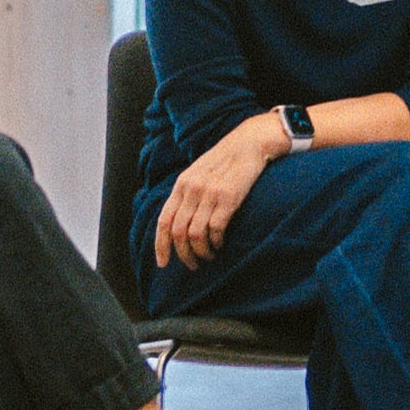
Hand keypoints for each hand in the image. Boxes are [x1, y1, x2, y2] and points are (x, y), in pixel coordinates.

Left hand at [154, 113, 285, 269]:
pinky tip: (221, 245)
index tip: (163, 263)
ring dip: (202, 252)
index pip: (164, 220)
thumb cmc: (225, 162)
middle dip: (184, 255)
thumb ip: (187, 194)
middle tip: (193, 265)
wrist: (248, 143)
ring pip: (196, 234)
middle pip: (178, 232)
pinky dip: (216, 243)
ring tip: (209, 257)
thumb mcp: (198, 173)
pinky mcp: (228, 197)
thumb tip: (178, 224)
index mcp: (182, 185)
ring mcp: (210, 193)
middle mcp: (192, 189)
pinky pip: (216, 229)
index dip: (161, 245)